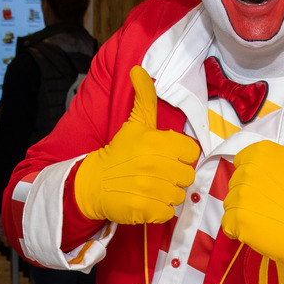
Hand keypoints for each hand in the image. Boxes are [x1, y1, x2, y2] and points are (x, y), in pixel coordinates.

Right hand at [73, 66, 198, 223]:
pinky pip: (168, 213)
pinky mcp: (143, 210)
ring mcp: (148, 189)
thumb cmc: (119, 152)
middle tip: (159, 173)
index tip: (168, 156)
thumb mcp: (135, 123)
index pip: (191, 151)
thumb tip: (138, 69)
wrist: (92, 182)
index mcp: (155, 142)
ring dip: (168, 194)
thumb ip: (144, 97)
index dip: (181, 155)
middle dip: (176, 176)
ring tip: (152, 187)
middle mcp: (153, 164)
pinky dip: (159, 210)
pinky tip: (147, 201)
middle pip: (188, 175)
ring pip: (179, 195)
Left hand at [222, 103, 283, 278]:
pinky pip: (228, 224)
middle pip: (237, 182)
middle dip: (253, 192)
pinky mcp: (237, 221)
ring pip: (232, 202)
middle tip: (277, 202)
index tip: (277, 185)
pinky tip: (261, 228)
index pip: (244, 162)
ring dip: (246, 210)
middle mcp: (247, 171)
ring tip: (270, 215)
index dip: (260, 175)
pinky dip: (241, 229)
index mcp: (260, 151)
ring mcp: (240, 196)